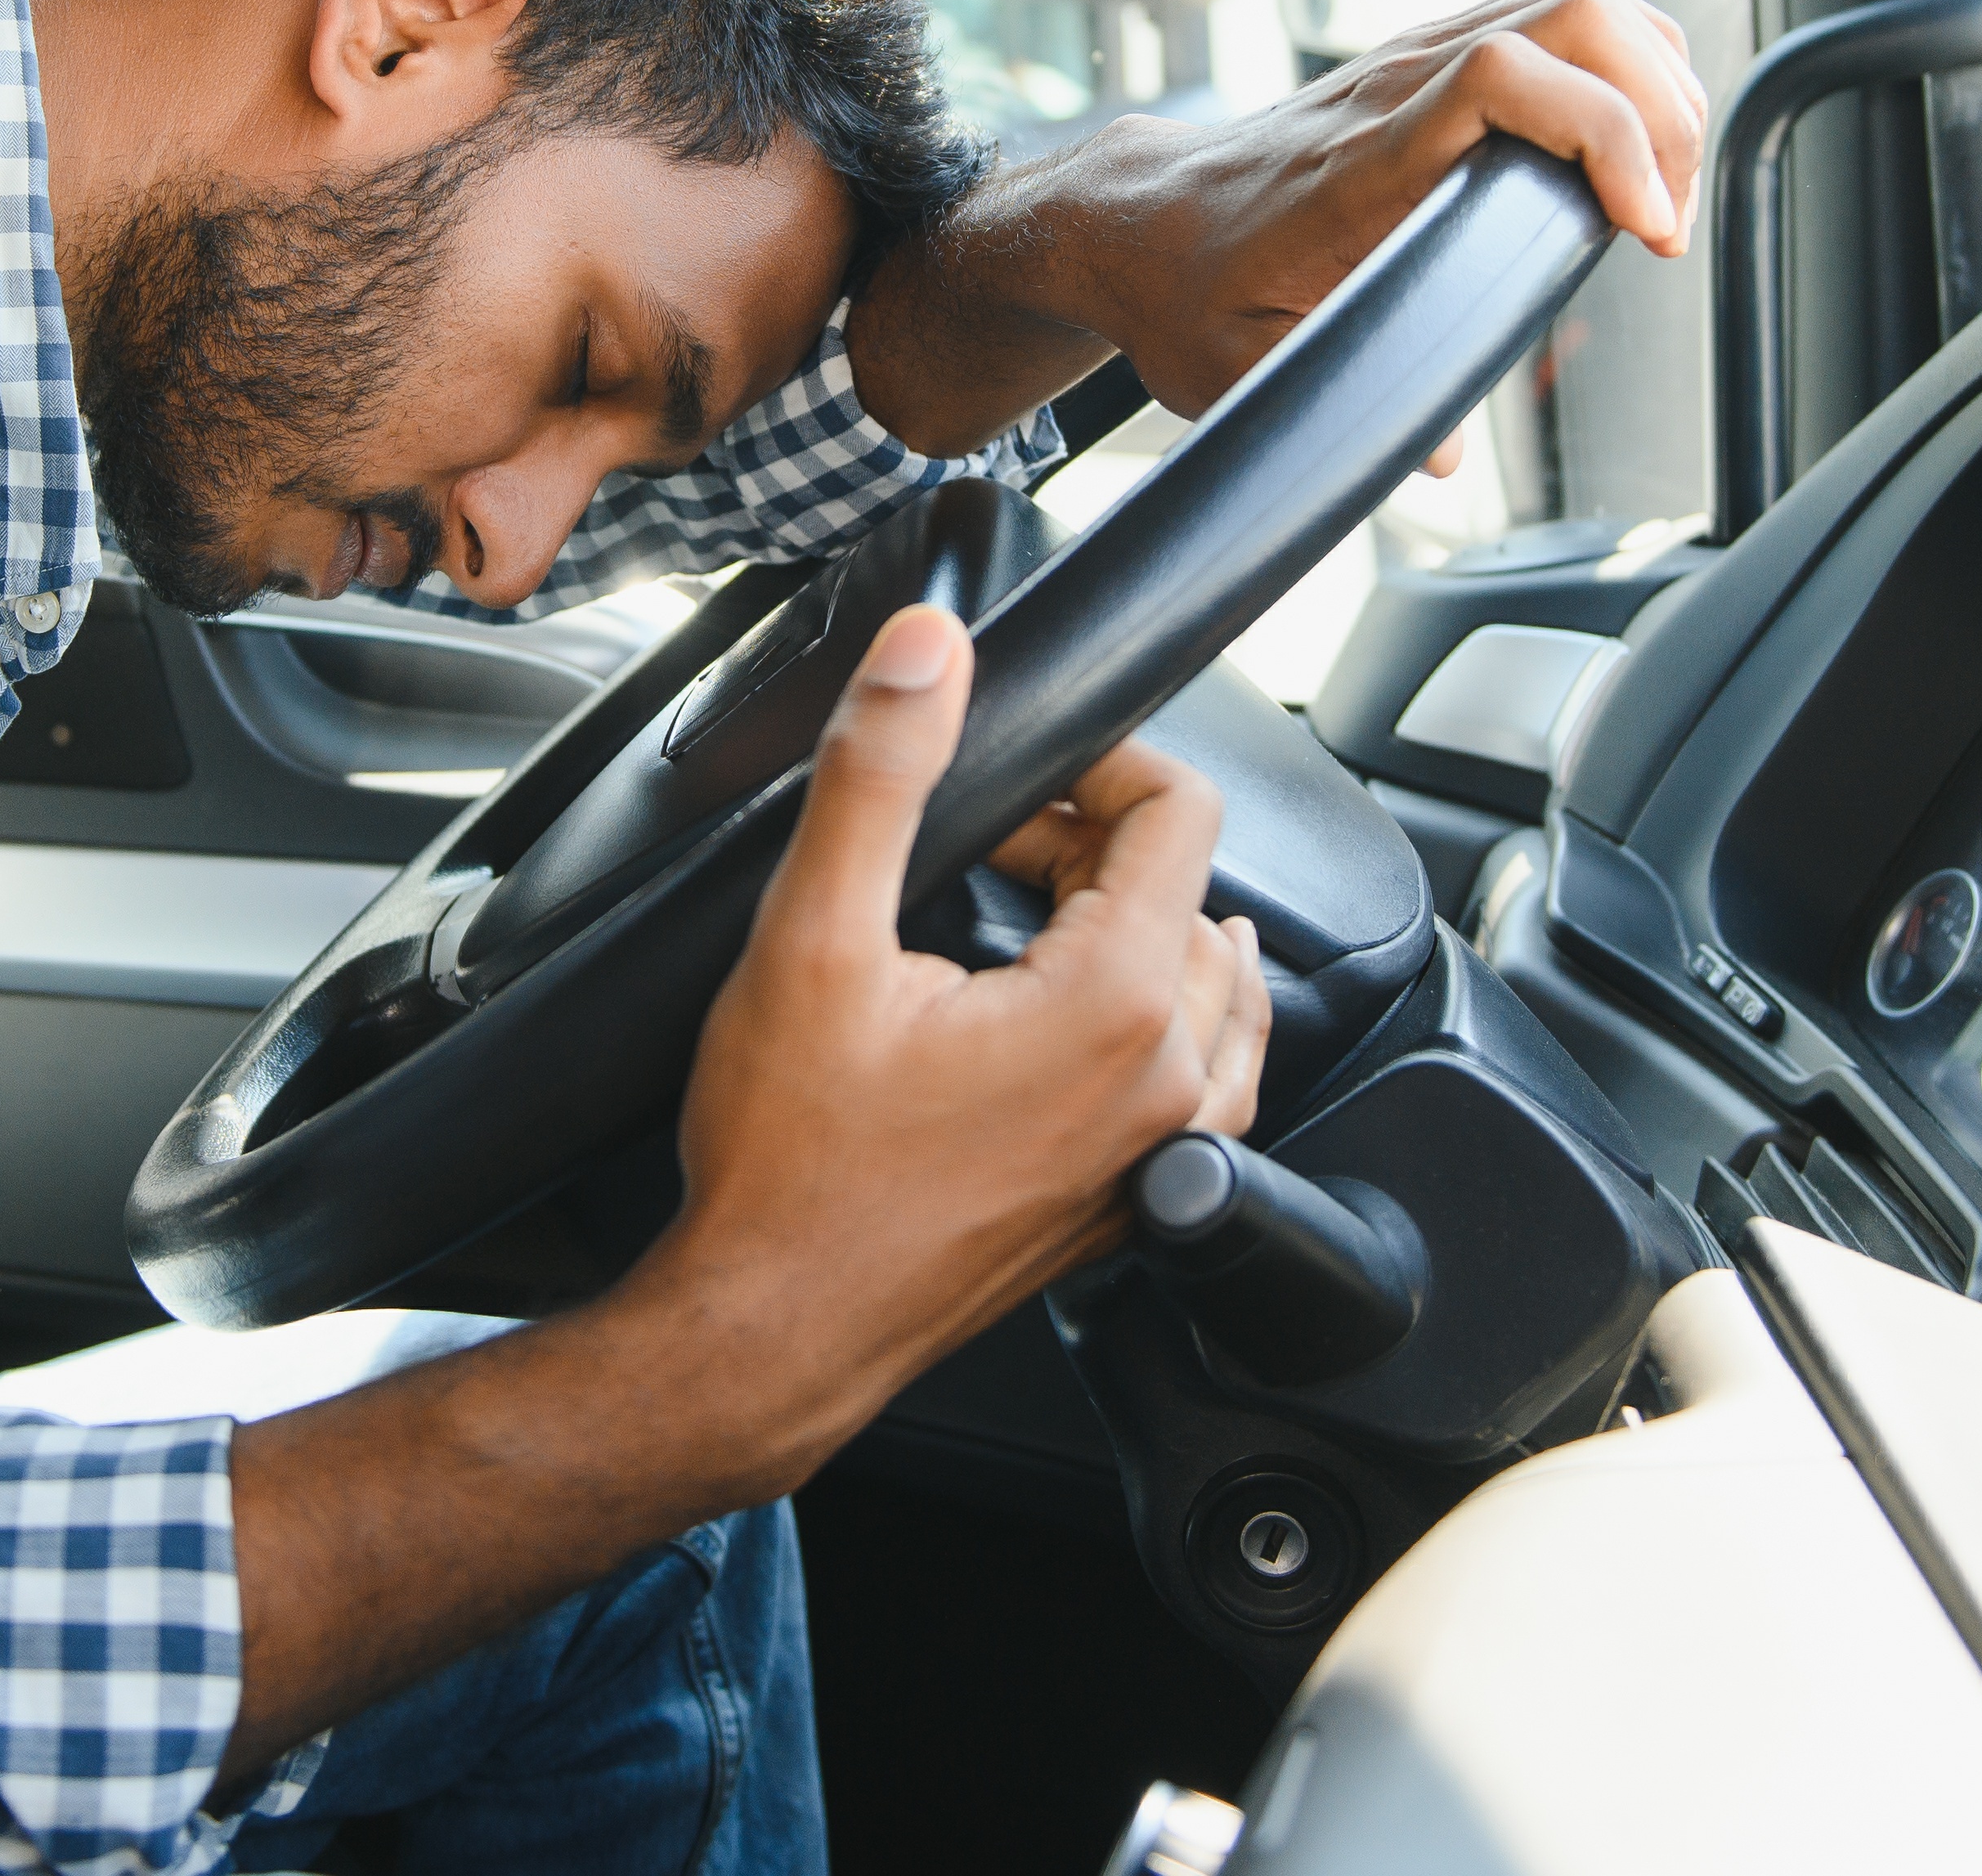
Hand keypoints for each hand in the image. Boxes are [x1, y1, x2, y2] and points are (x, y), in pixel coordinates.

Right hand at [213, 602, 1263, 1777]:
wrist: (770, 1329)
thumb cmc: (787, 1169)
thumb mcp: (812, 937)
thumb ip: (880, 774)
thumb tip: (925, 653)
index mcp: (1118, 1007)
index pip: (1181, 814)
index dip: (1100, 762)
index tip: (1017, 771)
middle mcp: (1168, 1088)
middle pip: (1193, 895)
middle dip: (1092, 848)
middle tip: (981, 849)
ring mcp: (1158, 1158)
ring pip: (1211, 992)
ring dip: (1131, 934)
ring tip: (1020, 923)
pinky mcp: (1131, 1207)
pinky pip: (1198, 1083)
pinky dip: (1150, 1028)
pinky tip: (1059, 1022)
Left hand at [845, 0, 1710, 453]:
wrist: (1138, 218)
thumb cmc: (1188, 292)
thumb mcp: (1247, 372)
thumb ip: (1340, 406)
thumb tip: (1439, 462)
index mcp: (1362, 156)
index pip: (1503, 79)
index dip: (1605, 131)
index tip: (1644, 223)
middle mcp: (1396, 85)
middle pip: (1569, 15)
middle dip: (1659, 106)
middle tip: (1664, 217)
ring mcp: (1414, 57)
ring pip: (1571, 2)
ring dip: (1652, 76)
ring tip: (1663, 180)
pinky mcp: (1429, 57)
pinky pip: (1552, 15)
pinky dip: (1620, 59)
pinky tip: (1634, 135)